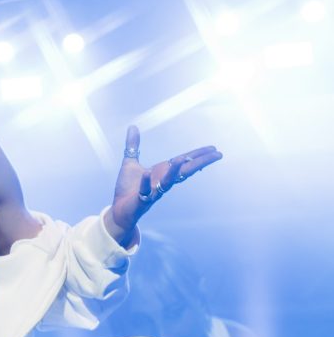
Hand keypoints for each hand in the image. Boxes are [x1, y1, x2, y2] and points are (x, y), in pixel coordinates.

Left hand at [104, 125, 221, 244]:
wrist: (119, 209)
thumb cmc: (127, 188)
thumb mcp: (130, 163)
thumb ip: (132, 146)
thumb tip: (132, 127)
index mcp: (162, 172)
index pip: (184, 162)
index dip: (198, 155)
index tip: (213, 149)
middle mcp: (161, 181)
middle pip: (184, 171)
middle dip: (200, 162)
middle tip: (217, 154)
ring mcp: (153, 192)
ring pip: (167, 182)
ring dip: (174, 172)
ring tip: (181, 159)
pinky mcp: (141, 200)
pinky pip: (144, 191)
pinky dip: (145, 183)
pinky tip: (147, 173)